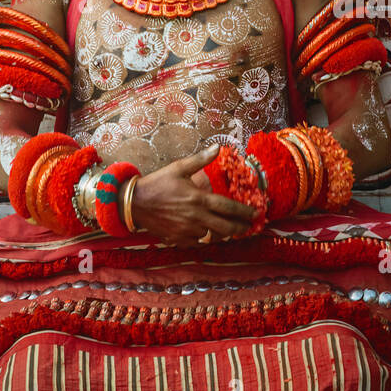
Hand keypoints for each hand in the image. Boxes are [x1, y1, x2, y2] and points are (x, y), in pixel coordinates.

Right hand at [130, 145, 256, 247]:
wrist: (134, 203)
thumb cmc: (158, 183)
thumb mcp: (179, 167)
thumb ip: (200, 159)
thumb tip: (218, 147)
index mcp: (198, 199)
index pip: (228, 208)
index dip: (244, 212)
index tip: (255, 213)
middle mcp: (196, 217)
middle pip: (225, 227)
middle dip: (240, 228)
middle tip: (248, 227)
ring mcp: (187, 230)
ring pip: (213, 237)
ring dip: (223, 234)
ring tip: (231, 231)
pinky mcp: (178, 239)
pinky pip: (197, 243)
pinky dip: (205, 239)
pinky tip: (209, 234)